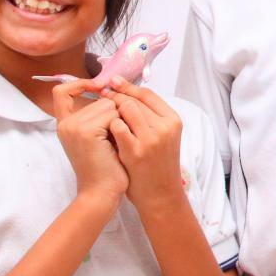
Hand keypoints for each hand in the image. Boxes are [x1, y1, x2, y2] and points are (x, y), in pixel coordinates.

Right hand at [52, 79, 126, 202]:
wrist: (101, 193)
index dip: (80, 84)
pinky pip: (113, 114)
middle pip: (101, 98)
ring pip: (109, 104)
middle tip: (114, 139)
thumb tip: (114, 88)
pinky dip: (122, 127)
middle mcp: (66, 123)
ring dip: (121, 120)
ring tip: (115, 143)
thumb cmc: (106, 167)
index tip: (100, 87)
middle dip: (116, 113)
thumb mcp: (99, 136)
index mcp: (65, 124)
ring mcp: (74, 126)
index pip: (62, 91)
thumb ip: (97, 116)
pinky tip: (117, 145)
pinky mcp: (86, 132)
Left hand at [102, 77, 184, 211]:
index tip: (113, 82)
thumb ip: (150, 116)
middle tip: (103, 93)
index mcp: (173, 120)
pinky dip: (110, 125)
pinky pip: (118, 126)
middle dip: (116, 95)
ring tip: (103, 112)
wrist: (159, 194)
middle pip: (135, 99)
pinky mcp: (136, 150)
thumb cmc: (157, 164)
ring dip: (112, 109)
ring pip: (126, 109)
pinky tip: (105, 131)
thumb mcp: (162, 136)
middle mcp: (165, 126)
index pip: (148, 94)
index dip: (128, 87)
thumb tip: (127, 93)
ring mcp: (151, 138)